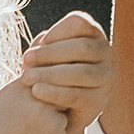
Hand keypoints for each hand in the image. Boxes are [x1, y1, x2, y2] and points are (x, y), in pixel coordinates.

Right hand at [0, 58, 88, 133]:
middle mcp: (38, 101)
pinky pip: (63, 133)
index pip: (42, 74)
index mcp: (19, 89)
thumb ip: (18, 93)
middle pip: (56, 90)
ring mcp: (51, 121)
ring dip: (52, 121)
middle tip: (32, 119)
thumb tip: (34, 79)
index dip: (39, 85)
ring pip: (61, 112)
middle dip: (51, 100)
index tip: (31, 97)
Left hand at [16, 9, 111, 131]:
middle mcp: (106, 55)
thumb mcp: (49, 53)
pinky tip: (36, 91)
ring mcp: (105, 80)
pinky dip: (54, 92)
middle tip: (26, 60)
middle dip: (51, 53)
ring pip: (81, 73)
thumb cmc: (51, 71)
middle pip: (82, 48)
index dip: (59, 30)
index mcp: (94, 36)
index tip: (40, 41)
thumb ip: (47, 45)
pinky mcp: (97, 103)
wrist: (57, 109)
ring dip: (51, 74)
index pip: (81, 23)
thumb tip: (42, 44)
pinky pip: (76, 96)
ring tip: (27, 77)